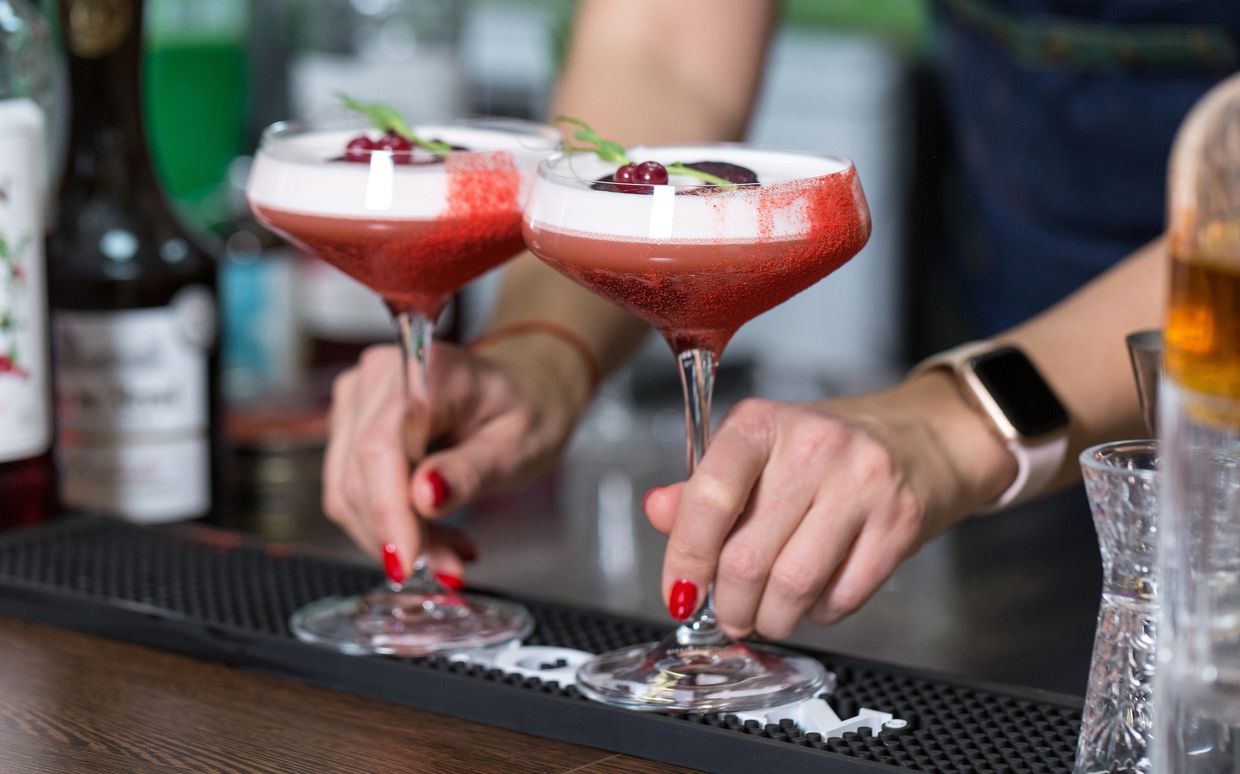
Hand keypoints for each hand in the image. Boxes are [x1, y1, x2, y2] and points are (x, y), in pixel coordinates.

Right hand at [322, 339, 586, 577]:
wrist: (523, 391)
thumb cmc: (527, 410)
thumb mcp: (518, 447)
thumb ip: (470, 471)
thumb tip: (424, 498)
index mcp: (425, 370)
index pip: (381, 447)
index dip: (387, 511)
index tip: (408, 562)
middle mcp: (379, 377)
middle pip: (359, 474)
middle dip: (398, 535)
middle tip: (448, 568)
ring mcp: (358, 401)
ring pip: (348, 491)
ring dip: (393, 536)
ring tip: (448, 551)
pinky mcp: (352, 427)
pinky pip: (352, 491)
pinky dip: (388, 524)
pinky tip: (431, 533)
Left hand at [643, 372, 1016, 639]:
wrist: (922, 438)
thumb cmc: (827, 451)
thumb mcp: (759, 453)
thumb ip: (703, 488)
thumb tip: (657, 512)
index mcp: (762, 424)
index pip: (708, 498)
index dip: (685, 558)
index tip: (679, 594)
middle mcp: (812, 447)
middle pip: (748, 556)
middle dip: (730, 605)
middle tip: (730, 615)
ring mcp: (862, 484)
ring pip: (793, 586)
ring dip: (771, 618)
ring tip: (768, 614)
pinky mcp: (899, 523)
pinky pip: (842, 597)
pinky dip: (819, 613)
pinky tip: (815, 597)